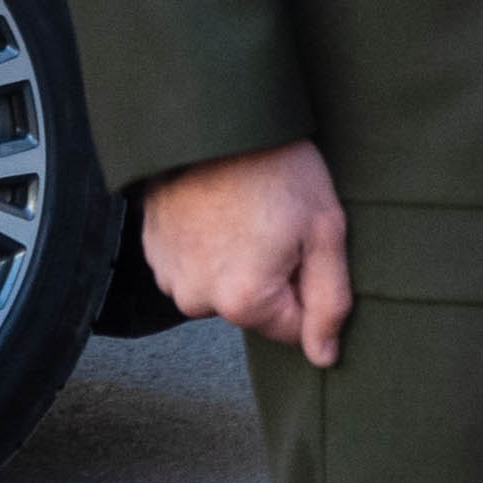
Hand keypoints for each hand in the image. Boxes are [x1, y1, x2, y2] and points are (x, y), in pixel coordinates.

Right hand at [143, 140, 350, 362]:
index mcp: (242, 301)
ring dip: (242, 260)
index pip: (292, 328)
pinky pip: (196, 266)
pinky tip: (224, 210)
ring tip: (251, 211)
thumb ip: (328, 302)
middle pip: (255, 306)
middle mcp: (197, 301)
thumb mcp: (325, 232)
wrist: (217, 124)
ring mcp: (169, 278)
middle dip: (276, 273)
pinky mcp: (153, 254)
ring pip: (224, 286)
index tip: (308, 245)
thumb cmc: (278, 171)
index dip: (310, 286)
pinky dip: (213, 246)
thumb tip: (324, 357)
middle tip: (281, 222)